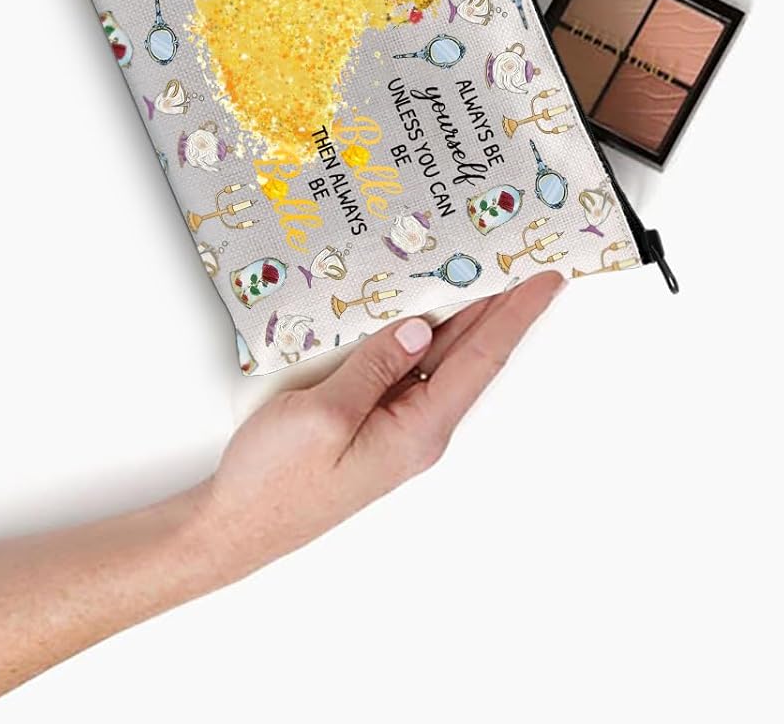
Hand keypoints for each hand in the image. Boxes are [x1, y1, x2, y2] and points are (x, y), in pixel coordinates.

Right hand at [0, 275, 564, 718]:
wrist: (232, 527)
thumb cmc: (275, 481)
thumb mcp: (323, 416)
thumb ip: (376, 367)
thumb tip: (419, 327)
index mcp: (419, 428)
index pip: (484, 357)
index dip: (519, 313)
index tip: (551, 276)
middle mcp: (419, 425)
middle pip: (474, 351)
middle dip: (505, 304)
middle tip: (530, 255)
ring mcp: (397, 423)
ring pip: (443, 354)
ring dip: (468, 312)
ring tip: (492, 265)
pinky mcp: (372, 419)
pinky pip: (411, 364)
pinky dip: (427, 329)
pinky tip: (427, 304)